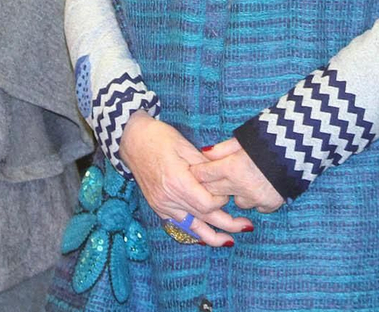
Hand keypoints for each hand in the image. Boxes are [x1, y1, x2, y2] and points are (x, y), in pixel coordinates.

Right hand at [118, 112, 250, 246]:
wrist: (132, 140)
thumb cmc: (159, 137)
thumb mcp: (185, 145)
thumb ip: (205, 165)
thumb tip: (224, 177)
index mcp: (177, 182)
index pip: (207, 204)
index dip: (222, 200)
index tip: (228, 190)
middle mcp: (169, 198)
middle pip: (203, 219)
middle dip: (227, 224)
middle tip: (247, 225)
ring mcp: (162, 205)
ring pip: (192, 227)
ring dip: (212, 236)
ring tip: (229, 241)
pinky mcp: (158, 207)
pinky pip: (179, 225)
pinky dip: (194, 231)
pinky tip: (206, 236)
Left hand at [188, 140, 281, 213]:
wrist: (302, 146)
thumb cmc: (271, 137)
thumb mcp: (243, 138)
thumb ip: (222, 149)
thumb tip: (204, 153)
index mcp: (232, 167)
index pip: (203, 175)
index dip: (198, 172)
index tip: (198, 170)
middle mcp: (241, 186)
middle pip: (213, 192)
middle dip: (212, 185)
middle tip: (216, 176)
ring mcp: (256, 198)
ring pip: (236, 202)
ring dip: (236, 193)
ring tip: (244, 180)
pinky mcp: (271, 204)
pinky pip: (257, 207)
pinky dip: (256, 199)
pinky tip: (261, 187)